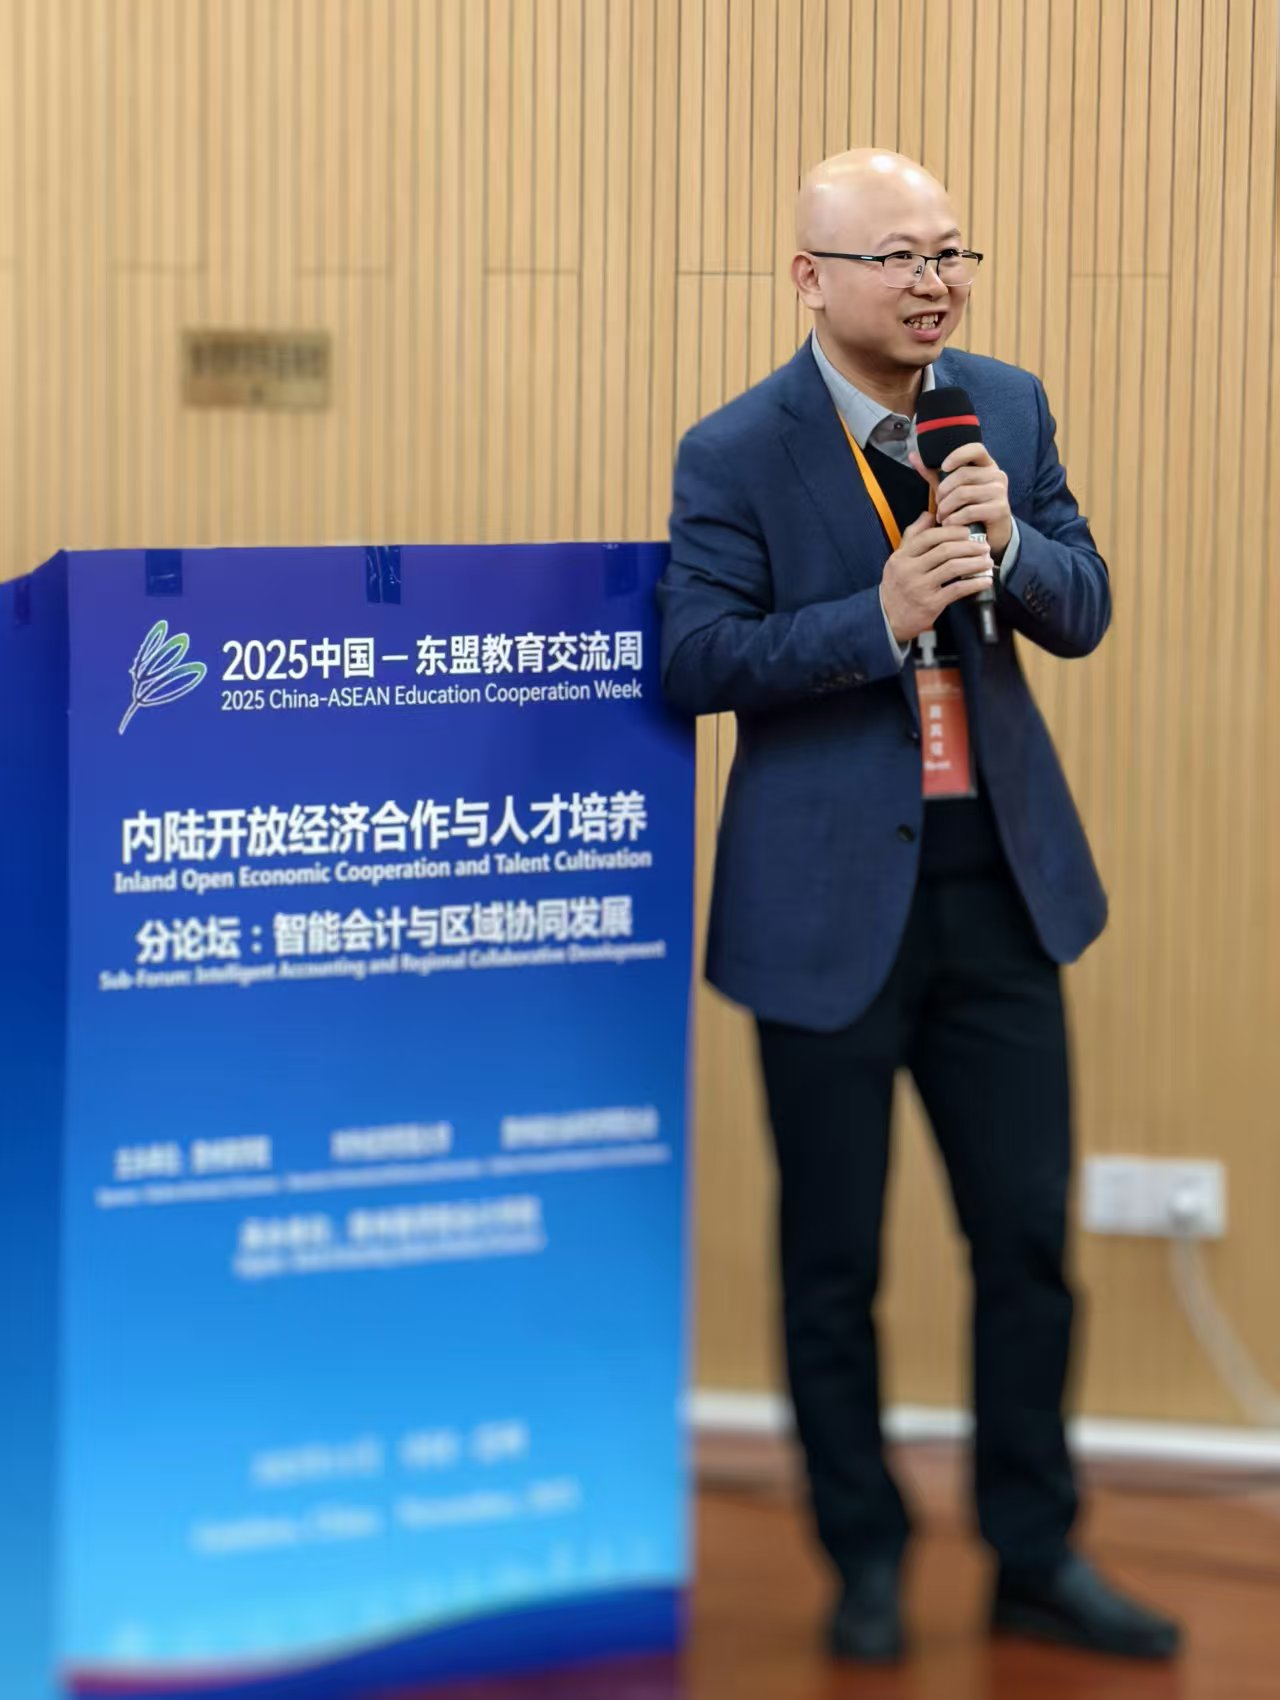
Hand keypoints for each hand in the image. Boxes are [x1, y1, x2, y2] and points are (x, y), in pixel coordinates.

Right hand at [880, 508, 994, 644]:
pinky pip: (957, 590)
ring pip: (953, 568)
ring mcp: (920, 588)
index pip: (929, 536)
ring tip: (987, 560)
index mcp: (901, 557)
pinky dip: (974, 584)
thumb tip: (928, 514)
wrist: (887, 619)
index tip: (967, 532)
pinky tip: (985, 581)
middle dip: (968, 546)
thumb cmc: (896, 587)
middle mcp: (909, 570)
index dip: (952, 531)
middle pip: (944, 550)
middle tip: (983, 546)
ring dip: (974, 563)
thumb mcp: (898, 559)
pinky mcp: (930, 604)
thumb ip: (913, 536)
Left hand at [909, 444, 1012, 557]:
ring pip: (963, 493)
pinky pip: (969, 511)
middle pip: (963, 474)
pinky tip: (948, 525)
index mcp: (986, 466)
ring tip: (941, 517)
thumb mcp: (952, 490)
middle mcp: (996, 475)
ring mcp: (1000, 492)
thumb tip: (912, 455)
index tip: (943, 467)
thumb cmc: (969, 509)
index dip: (958, 455)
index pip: (976, 449)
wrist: (990, 535)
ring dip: (946, 507)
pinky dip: (953, 519)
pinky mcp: (1000, 510)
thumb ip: (934, 474)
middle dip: (943, 491)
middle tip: (938, 505)